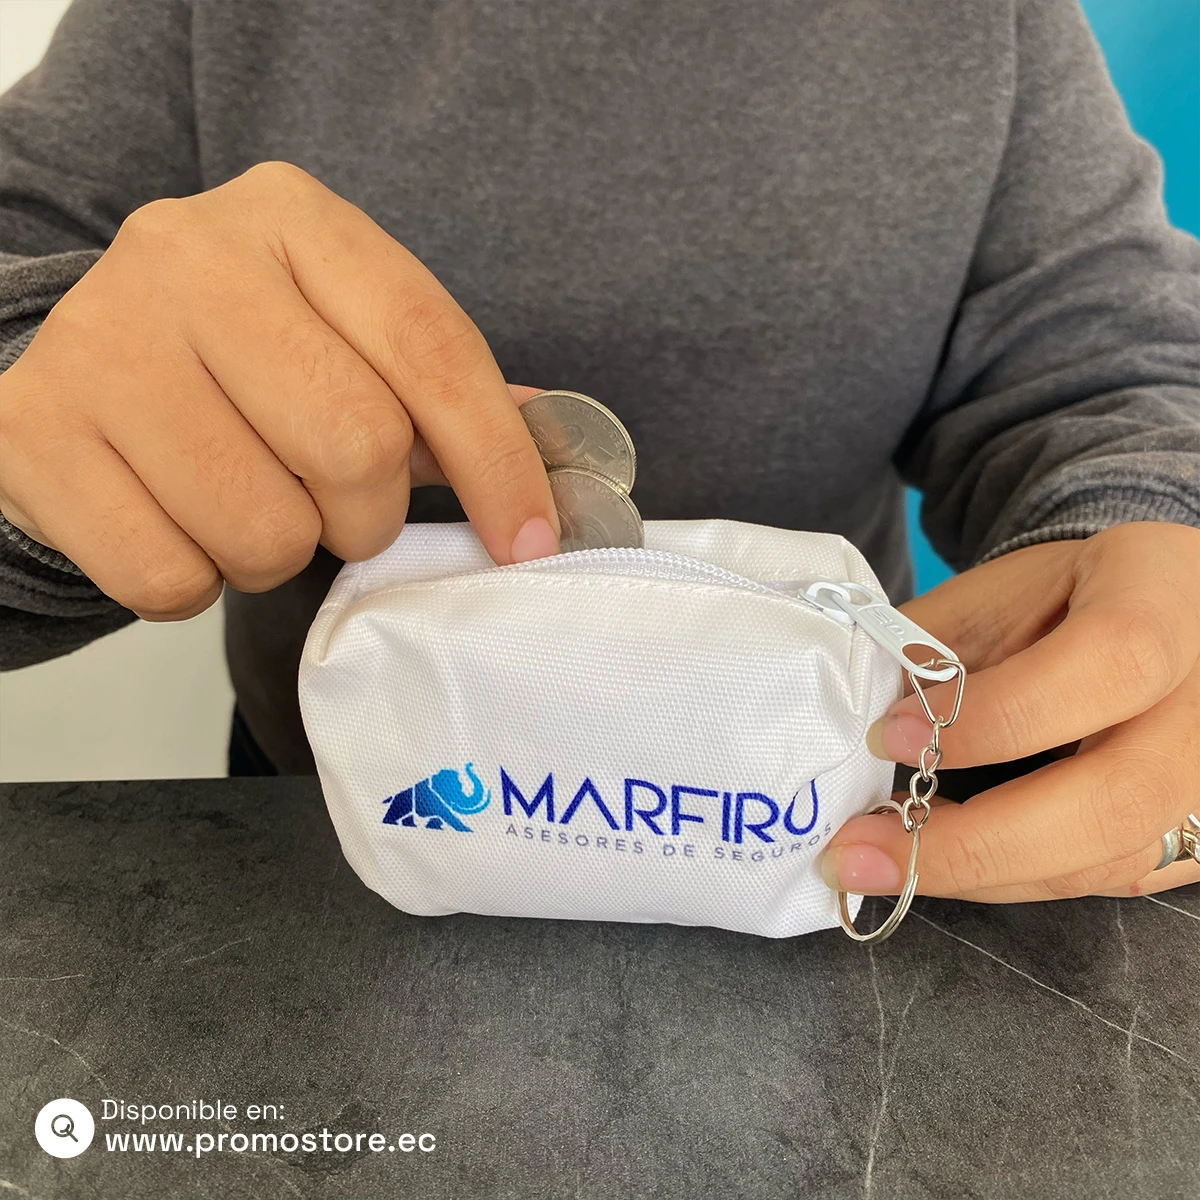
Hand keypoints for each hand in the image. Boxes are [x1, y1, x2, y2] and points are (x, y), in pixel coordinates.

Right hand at [0, 160, 559, 620]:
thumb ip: (440, 392)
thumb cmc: (240, 362)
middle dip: (366, 513)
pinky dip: (195, 581)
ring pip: (264, 528)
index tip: (529, 539)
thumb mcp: (343, 336)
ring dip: (277, 550)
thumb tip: (550, 476)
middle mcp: (189, 255)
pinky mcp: (34, 430)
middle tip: (335, 505)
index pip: (431, 349)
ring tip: (247, 505)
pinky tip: (178, 524)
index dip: (497, 462)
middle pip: (357, 446)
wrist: (83, 366)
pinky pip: (169, 576)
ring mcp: (101, 339)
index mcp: (293, 219)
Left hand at [820, 521, 1199, 900]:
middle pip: (1115, 798)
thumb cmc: (1064, 600)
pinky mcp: (1197, 834)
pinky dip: (1010, 876)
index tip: (891, 737)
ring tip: (879, 862)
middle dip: (971, 842)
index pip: (1106, 664)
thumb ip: (934, 648)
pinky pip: (1105, 877)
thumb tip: (855, 723)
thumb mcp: (998, 593)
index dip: (995, 715)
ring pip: (1108, 859)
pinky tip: (941, 859)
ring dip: (978, 873)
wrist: (1156, 615)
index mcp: (1165, 603)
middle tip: (858, 851)